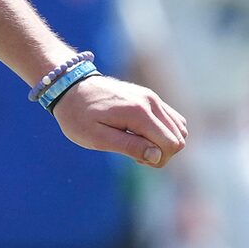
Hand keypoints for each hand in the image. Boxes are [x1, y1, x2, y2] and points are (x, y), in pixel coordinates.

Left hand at [51, 74, 188, 168]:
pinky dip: (162, 132)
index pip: (171, 144)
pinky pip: (171, 119)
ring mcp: (152, 97)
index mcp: (139, 113)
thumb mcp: (97, 138)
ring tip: (136, 145)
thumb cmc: (79, 117)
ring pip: (179, 128)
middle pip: (179, 138)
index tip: (134, 158)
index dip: (158, 160)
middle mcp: (151, 102)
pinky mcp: (150, 97)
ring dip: (163, 143)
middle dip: (161, 153)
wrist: (70, 88)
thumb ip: (129, 146)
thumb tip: (157, 156)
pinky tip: (140, 136)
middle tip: (134, 153)